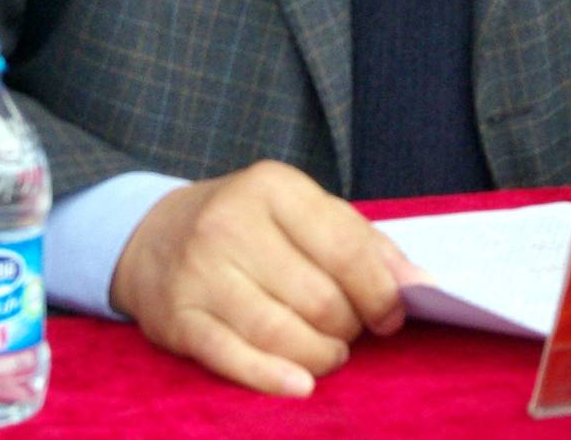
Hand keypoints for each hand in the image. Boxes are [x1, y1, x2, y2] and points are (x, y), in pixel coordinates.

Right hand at [108, 160, 406, 395]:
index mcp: (272, 186)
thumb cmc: (248, 225)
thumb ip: (362, 242)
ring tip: (329, 354)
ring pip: (280, 333)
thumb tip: (417, 284)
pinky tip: (300, 384)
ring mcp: (200, 271)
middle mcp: (231, 223)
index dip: (379, 290)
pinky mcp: (177, 318)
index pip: (345, 246)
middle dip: (348, 326)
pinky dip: (272, 378)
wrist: (153, 235)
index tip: (392, 314)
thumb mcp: (303, 211)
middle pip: (317, 297)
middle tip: (351, 332)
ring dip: (320, 355)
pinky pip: (233, 357)